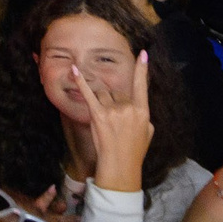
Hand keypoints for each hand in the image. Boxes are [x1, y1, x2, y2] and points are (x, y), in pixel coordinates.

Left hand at [77, 53, 155, 193]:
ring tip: (104, 122)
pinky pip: (88, 94)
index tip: (143, 54)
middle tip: (114, 122)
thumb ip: (143, 116)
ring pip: (103, 95)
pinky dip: (81, 81)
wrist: (121, 167)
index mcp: (142, 111)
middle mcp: (128, 107)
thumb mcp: (148, 133)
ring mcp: (112, 111)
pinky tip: (74, 69)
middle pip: (117, 93)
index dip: (142, 70)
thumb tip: (137, 108)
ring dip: (101, 102)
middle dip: (114, 102)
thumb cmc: (134, 151)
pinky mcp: (97, 115)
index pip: (142, 86)